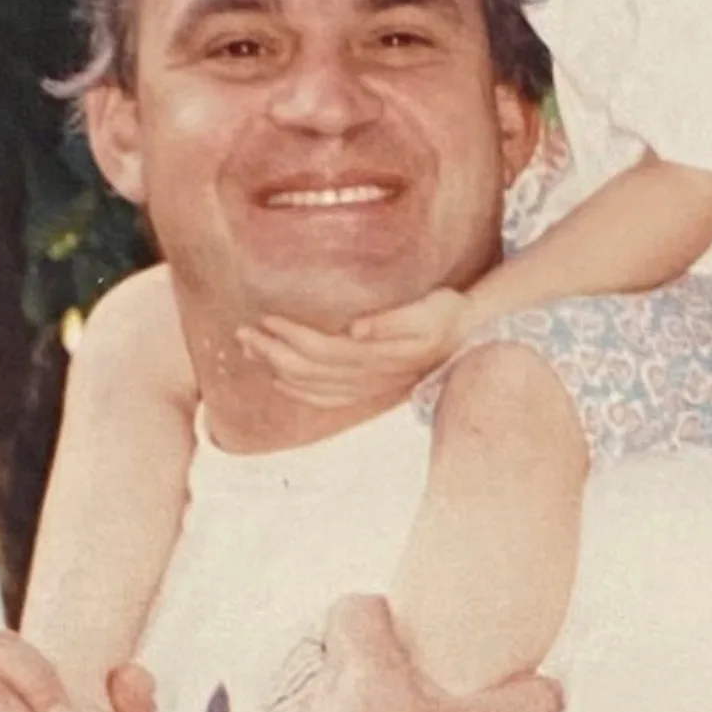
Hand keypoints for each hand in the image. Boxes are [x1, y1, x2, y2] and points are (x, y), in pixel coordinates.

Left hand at [237, 288, 472, 409]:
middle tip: (242, 333)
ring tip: (249, 349)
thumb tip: (356, 330)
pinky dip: (298, 391)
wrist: (469, 339)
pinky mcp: (367, 390)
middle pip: (305, 370)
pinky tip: (279, 381)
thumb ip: (392, 322)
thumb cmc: (447, 316)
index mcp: (375, 357)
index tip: (264, 318)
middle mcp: (366, 377)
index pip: (319, 350)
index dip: (289, 337)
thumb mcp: (428, 311)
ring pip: (310, 386)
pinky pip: (325, 399)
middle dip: (270, 352)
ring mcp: (365, 388)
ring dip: (275, 369)